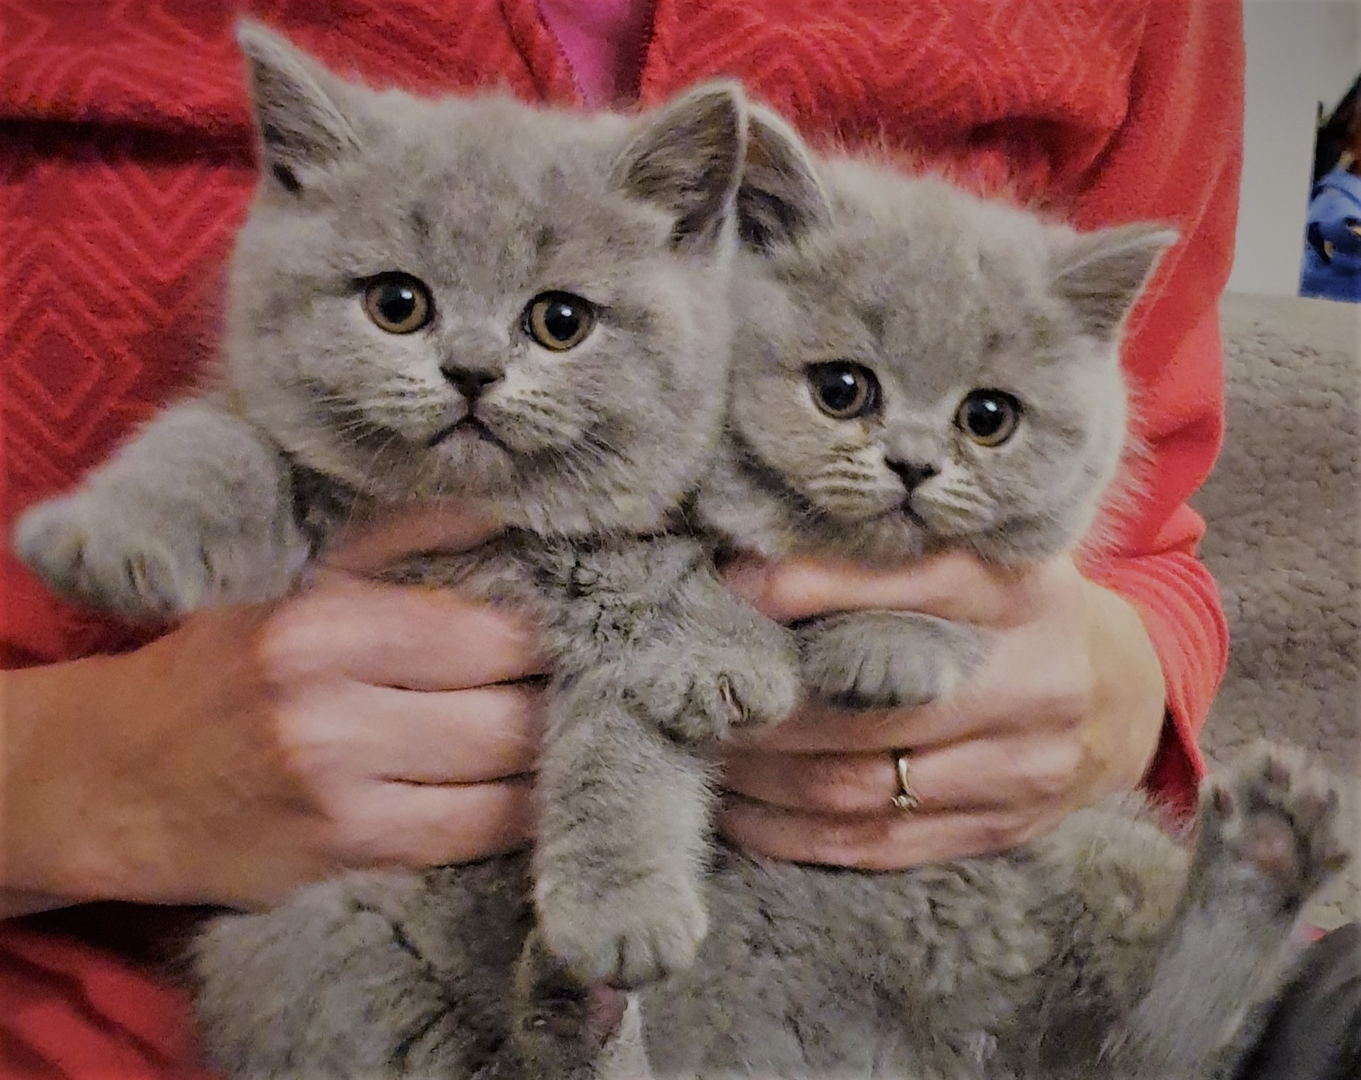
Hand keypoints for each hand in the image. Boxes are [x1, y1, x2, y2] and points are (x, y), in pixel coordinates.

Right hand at [2, 505, 544, 910]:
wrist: (114, 781)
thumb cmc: (218, 668)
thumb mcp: (292, 582)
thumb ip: (397, 540)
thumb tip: (493, 512)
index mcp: (323, 626)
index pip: (490, 631)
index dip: (552, 636)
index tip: (584, 632)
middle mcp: (330, 713)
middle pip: (510, 711)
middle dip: (563, 701)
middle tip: (596, 688)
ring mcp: (338, 797)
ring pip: (504, 780)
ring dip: (552, 760)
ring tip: (579, 734)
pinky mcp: (344, 861)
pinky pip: (472, 839)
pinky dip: (519, 815)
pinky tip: (537, 791)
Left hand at [718, 551, 1166, 868]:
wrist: (1120, 691)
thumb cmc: (1016, 609)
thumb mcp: (981, 554)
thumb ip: (893, 551)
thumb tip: (755, 559)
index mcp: (1023, 591)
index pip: (910, 583)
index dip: (810, 587)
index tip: (729, 585)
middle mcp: (1033, 682)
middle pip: (870, 703)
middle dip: (764, 703)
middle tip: (694, 689)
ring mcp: (1022, 768)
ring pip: (860, 785)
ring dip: (762, 775)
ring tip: (701, 748)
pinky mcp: (1000, 830)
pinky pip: (875, 844)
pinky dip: (791, 833)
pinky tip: (738, 810)